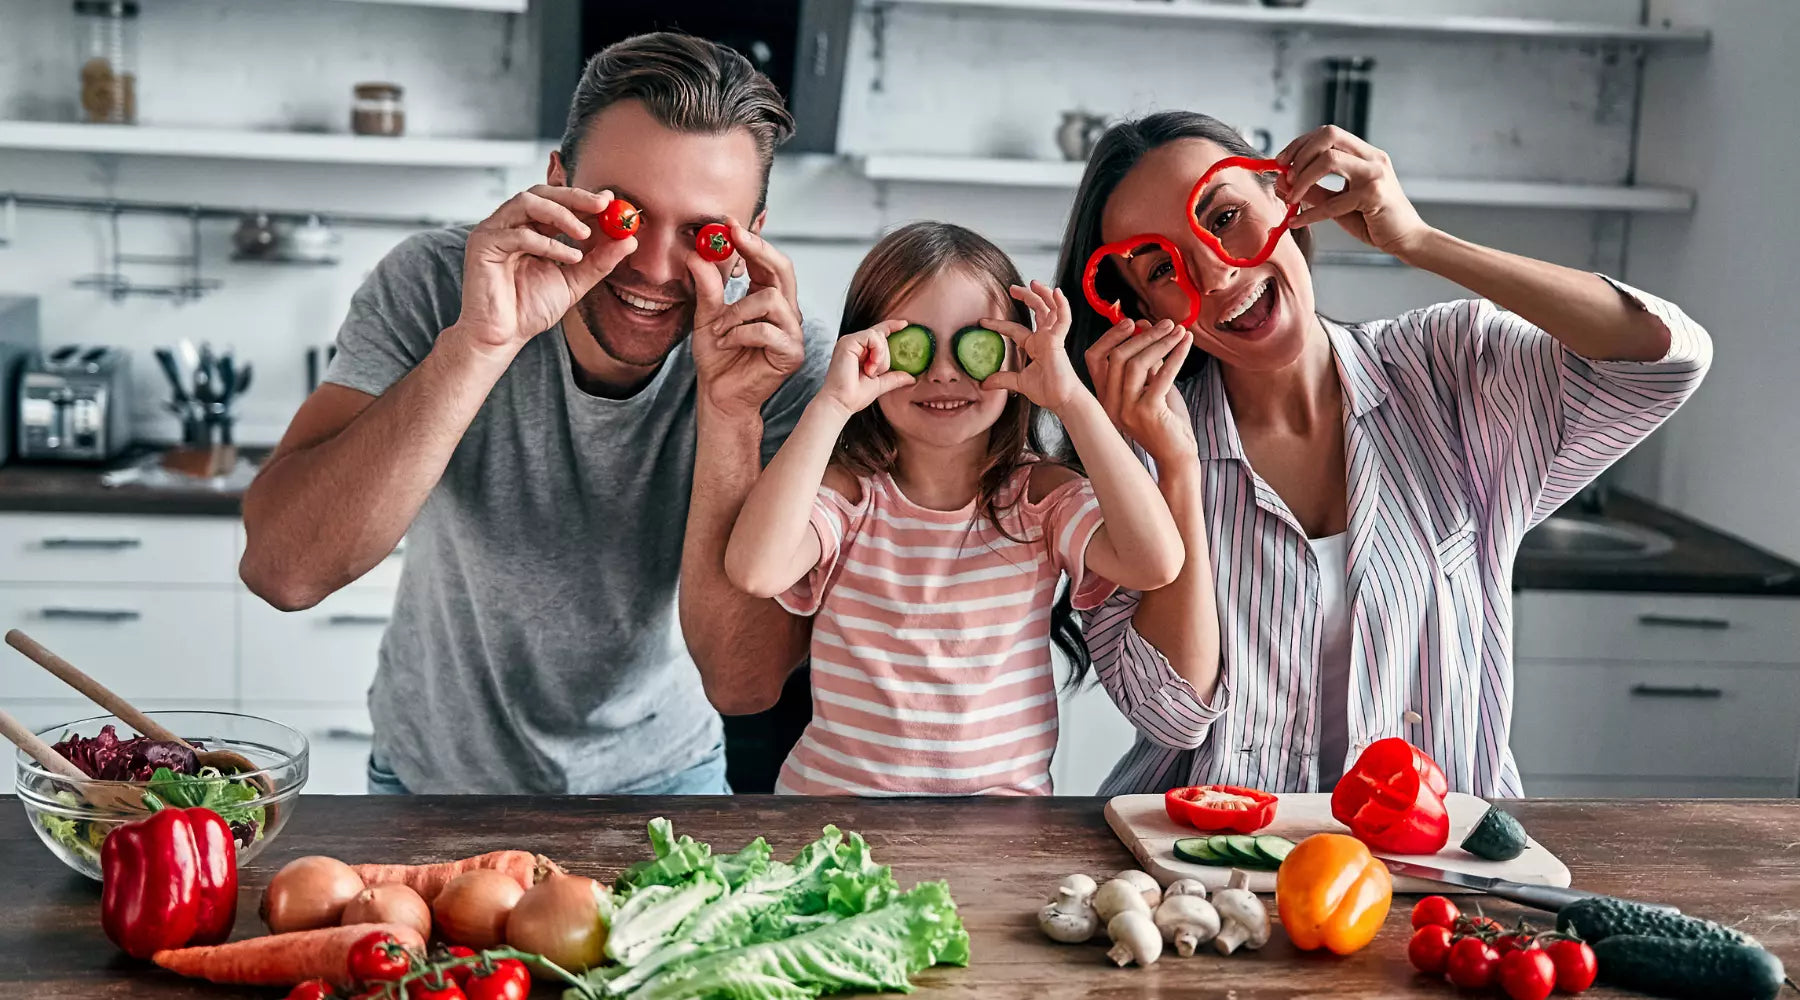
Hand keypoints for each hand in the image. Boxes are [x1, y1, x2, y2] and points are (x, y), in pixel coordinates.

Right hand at [452, 187, 638, 357]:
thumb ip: (599, 261)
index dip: (583, 198)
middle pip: (542, 193)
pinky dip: (548, 243)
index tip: (610, 200)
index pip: (556, 201)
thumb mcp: (575, 281)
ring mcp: (493, 231)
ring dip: (561, 215)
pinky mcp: (482, 245)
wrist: (504, 336)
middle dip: (575, 197)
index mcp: (529, 228)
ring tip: (585, 234)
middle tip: (603, 205)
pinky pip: (518, 234)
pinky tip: (570, 257)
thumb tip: (629, 241)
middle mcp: (509, 224)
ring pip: (527, 202)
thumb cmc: (530, 309)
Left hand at [688, 220, 807, 416]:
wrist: (719, 395)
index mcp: (768, 297)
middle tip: (734, 237)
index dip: (752, 241)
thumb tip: (696, 254)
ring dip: (737, 312)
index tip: (730, 224)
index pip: (768, 262)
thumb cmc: (717, 357)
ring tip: (719, 329)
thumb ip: (707, 287)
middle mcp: (786, 311)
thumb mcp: (706, 316)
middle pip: (783, 269)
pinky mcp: (792, 353)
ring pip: (771, 299)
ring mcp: (793, 332)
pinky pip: (767, 330)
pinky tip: (727, 343)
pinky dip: (740, 333)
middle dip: (758, 250)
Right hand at [817, 320, 915, 416]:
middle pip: (881, 336)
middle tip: (873, 373)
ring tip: (870, 371)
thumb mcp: (880, 384)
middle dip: (884, 358)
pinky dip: (876, 351)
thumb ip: (895, 378)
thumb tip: (912, 377)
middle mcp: (853, 343)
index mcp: (859, 350)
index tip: (905, 324)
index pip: (878, 333)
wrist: (841, 403)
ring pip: (878, 336)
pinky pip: (872, 336)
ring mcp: (849, 341)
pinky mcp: (847, 342)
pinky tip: (870, 365)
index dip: (891, 326)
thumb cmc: (855, 396)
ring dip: (880, 357)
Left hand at [980, 281, 1086, 412]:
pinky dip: (1062, 305)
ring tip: (1032, 283)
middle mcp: (1044, 338)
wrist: (1062, 400)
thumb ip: (1002, 379)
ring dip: (1043, 294)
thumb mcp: (1018, 383)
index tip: (983, 321)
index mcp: (1035, 345)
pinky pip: (1063, 319)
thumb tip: (984, 384)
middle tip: (1012, 288)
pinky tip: (1056, 292)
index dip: (1000, 324)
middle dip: (1026, 297)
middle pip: (1037, 310)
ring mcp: (1053, 337)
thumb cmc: (1048, 391)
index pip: (1015, 329)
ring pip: (1050, 308)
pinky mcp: (1059, 341)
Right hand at [1084, 317, 1197, 464]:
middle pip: (1118, 357)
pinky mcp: (1147, 413)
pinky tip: (1186, 345)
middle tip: (1167, 323)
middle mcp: (1110, 404)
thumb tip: (1145, 325)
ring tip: (1179, 331)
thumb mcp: (1152, 386)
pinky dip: (1176, 356)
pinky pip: (1161, 376)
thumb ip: (1147, 361)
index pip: (1094, 359)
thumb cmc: (1166, 422)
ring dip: (1160, 342)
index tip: (1132, 322)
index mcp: (1105, 397)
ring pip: (1136, 364)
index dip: (1110, 336)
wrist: (1177, 457)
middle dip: (1144, 335)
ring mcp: (1126, 410)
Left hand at [1276, 126, 1431, 257]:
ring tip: (1292, 198)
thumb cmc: (1373, 220)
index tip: (1281, 162)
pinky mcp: (1374, 195)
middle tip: (1285, 178)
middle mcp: (1372, 158)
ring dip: (1302, 179)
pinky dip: (1310, 213)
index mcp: (1365, 154)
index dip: (1300, 144)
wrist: (1406, 238)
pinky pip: (1332, 202)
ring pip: (1329, 159)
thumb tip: (1282, 183)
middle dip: (1299, 154)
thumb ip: (1314, 190)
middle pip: (1328, 135)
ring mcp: (1375, 174)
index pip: (1328, 133)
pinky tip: (1297, 221)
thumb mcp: (1337, 202)